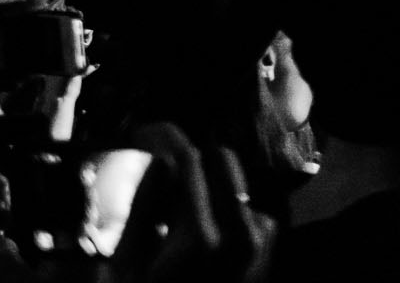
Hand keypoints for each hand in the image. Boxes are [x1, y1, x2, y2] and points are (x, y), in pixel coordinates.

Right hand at [110, 123, 275, 282]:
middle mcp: (242, 230)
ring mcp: (262, 235)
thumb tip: (155, 162)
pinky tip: (199, 222)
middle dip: (191, 157)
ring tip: (176, 203)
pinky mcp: (270, 240)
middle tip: (161, 165)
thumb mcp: (129, 267)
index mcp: (202, 237)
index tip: (147, 132)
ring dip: (208, 179)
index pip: (189, 161)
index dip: (165, 138)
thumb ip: (143, 211)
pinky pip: (246, 201)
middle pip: (220, 159)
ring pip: (236, 178)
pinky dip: (224, 201)